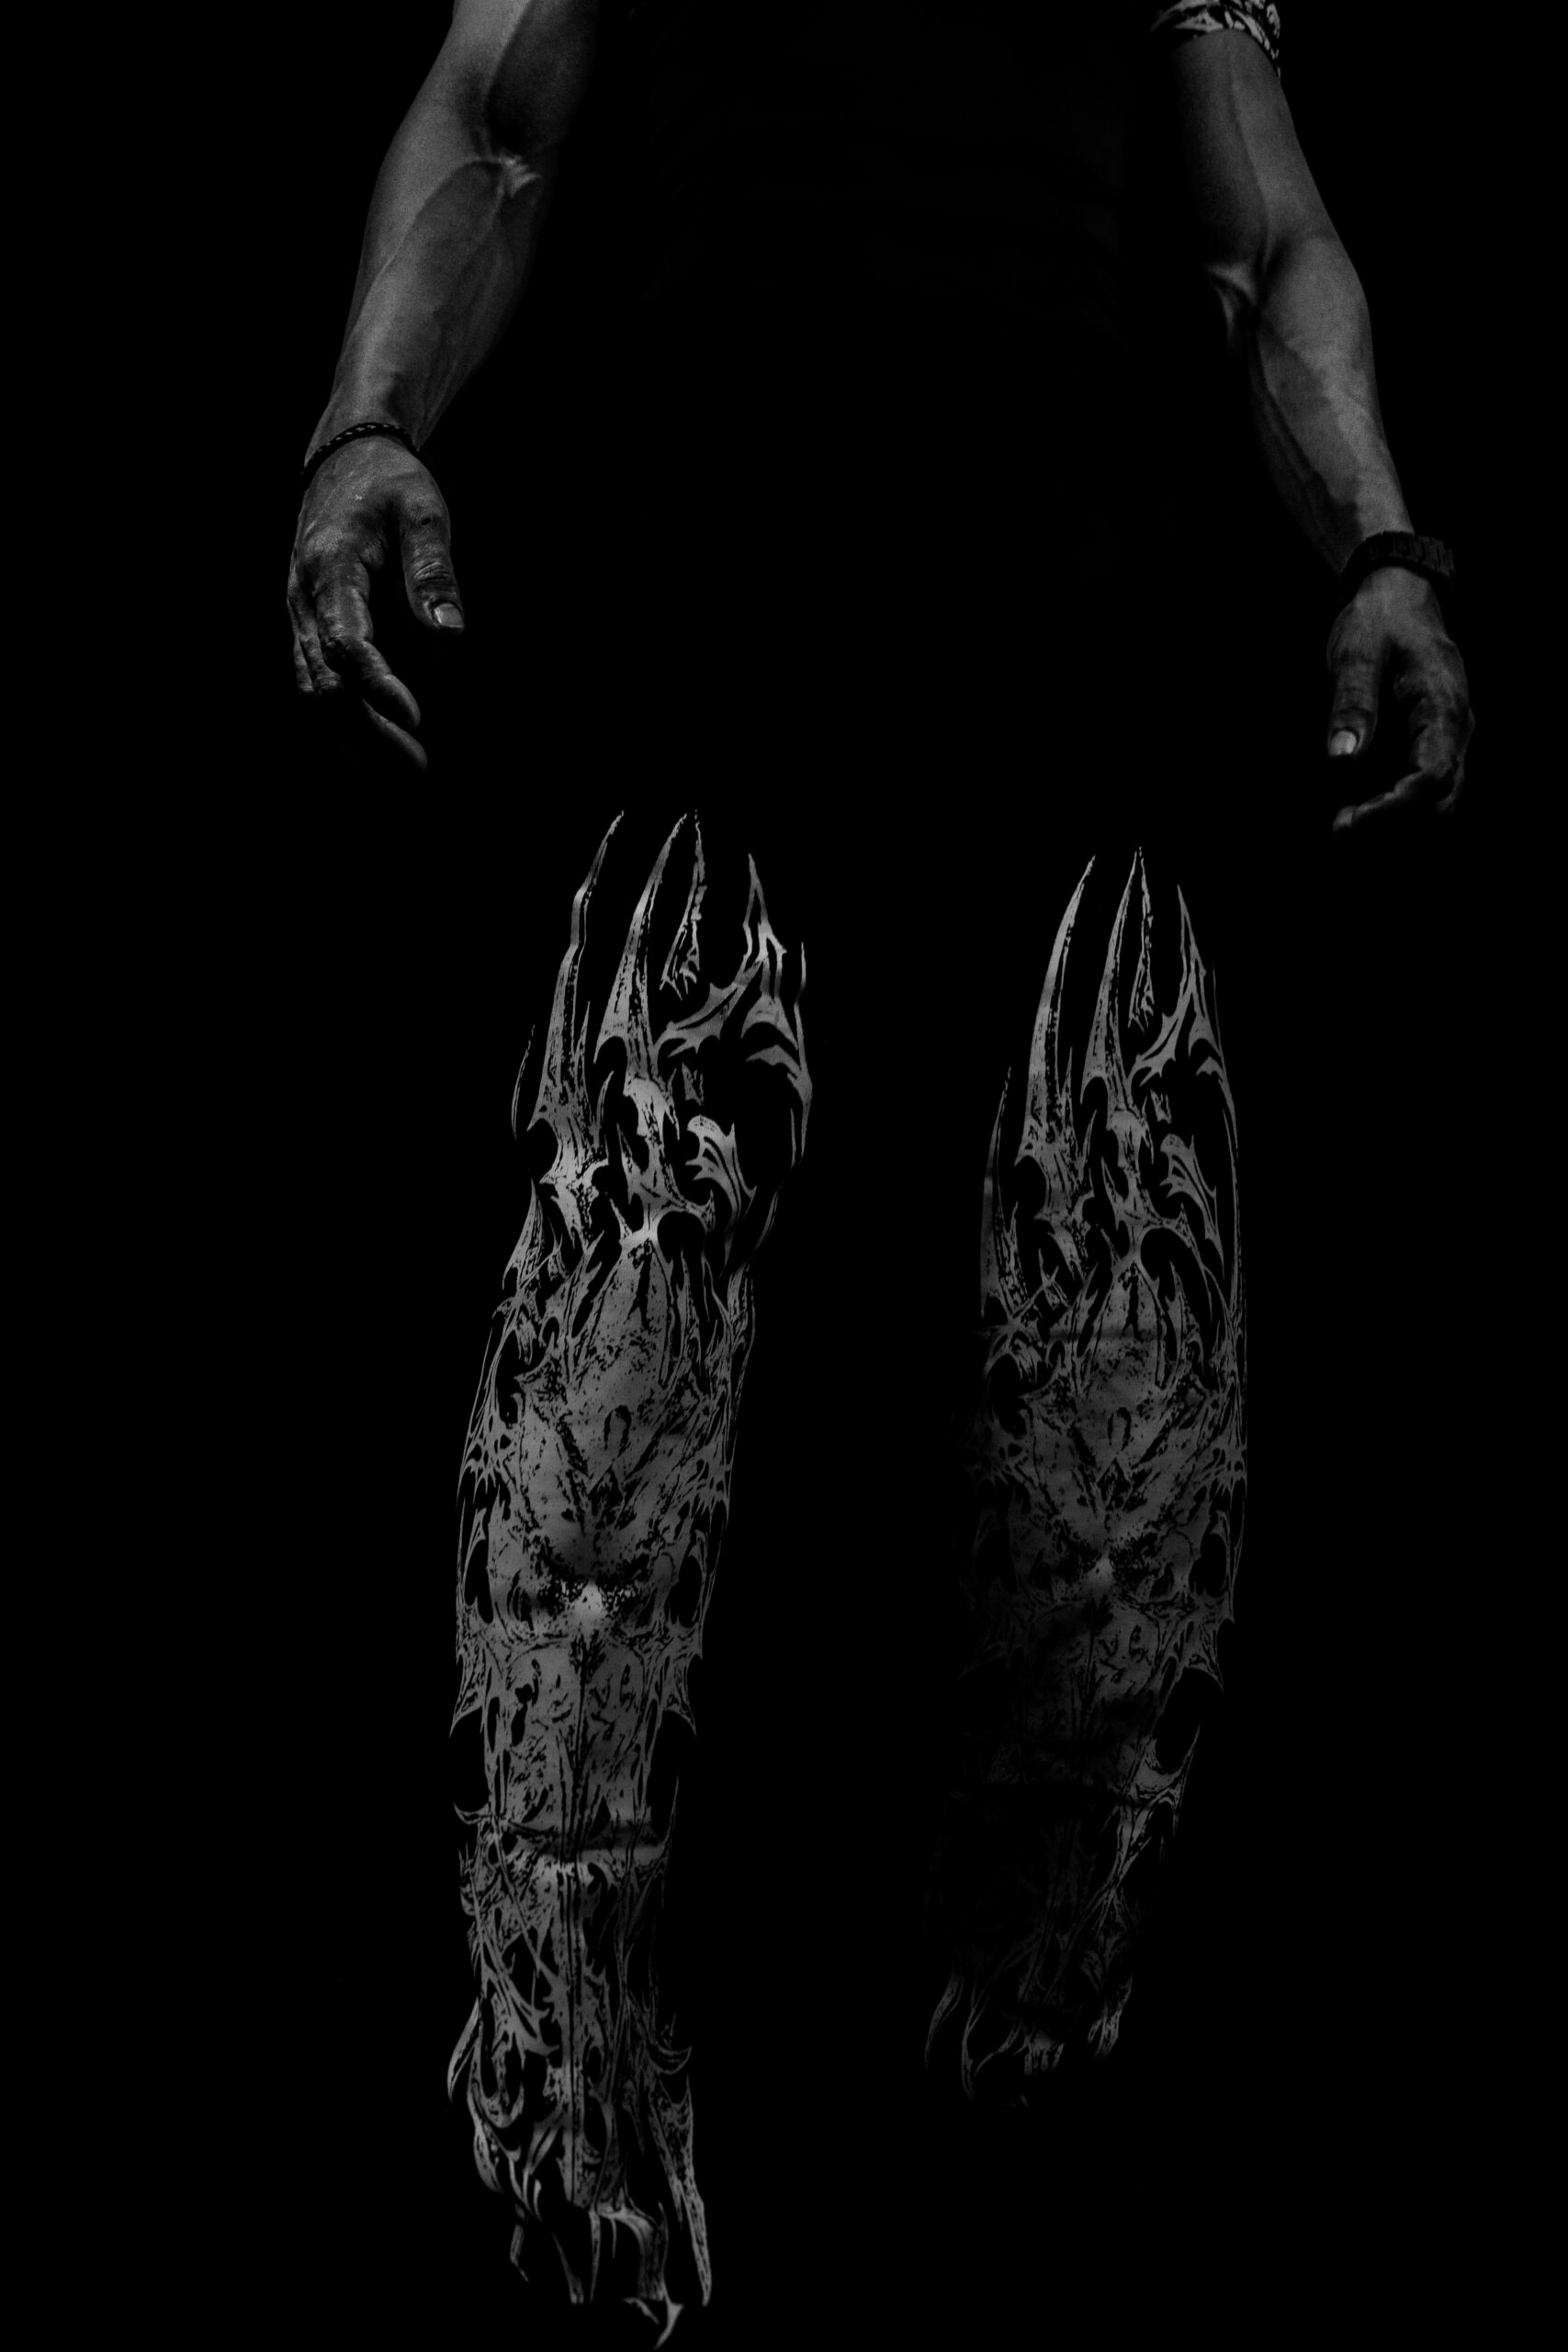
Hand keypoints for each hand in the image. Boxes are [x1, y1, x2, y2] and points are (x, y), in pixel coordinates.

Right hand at [287, 436, 463, 771]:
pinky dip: (340, 722)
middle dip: (369, 730)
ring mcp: (301, 616)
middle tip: (417, 766)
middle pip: (326, 682)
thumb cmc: (390, 481)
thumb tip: (450, 637)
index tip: (415, 719)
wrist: (344, 457)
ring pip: (314, 691)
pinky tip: (376, 751)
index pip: (348, 641)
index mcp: (331, 568)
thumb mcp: (422, 512)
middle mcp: (305, 599)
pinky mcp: (309, 627)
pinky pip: (314, 682)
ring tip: (406, 768)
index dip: (378, 685)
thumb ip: (433, 573)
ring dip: (354, 737)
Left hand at [1324, 567, 1473, 835]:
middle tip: (1340, 827)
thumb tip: (1342, 760)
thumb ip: (1352, 704)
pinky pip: (1427, 789)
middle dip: (1394, 824)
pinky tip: (1356, 805)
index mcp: (1443, 706)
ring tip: (1344, 822)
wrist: (1401, 596)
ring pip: (1439, 801)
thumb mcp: (1356, 653)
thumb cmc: (1379, 621)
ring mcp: (1450, 738)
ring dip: (1397, 821)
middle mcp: (1457, 728)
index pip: (1431, 776)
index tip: (1349, 822)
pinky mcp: (1435, 744)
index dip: (1393, 808)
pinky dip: (1397, 806)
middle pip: (1441, 800)